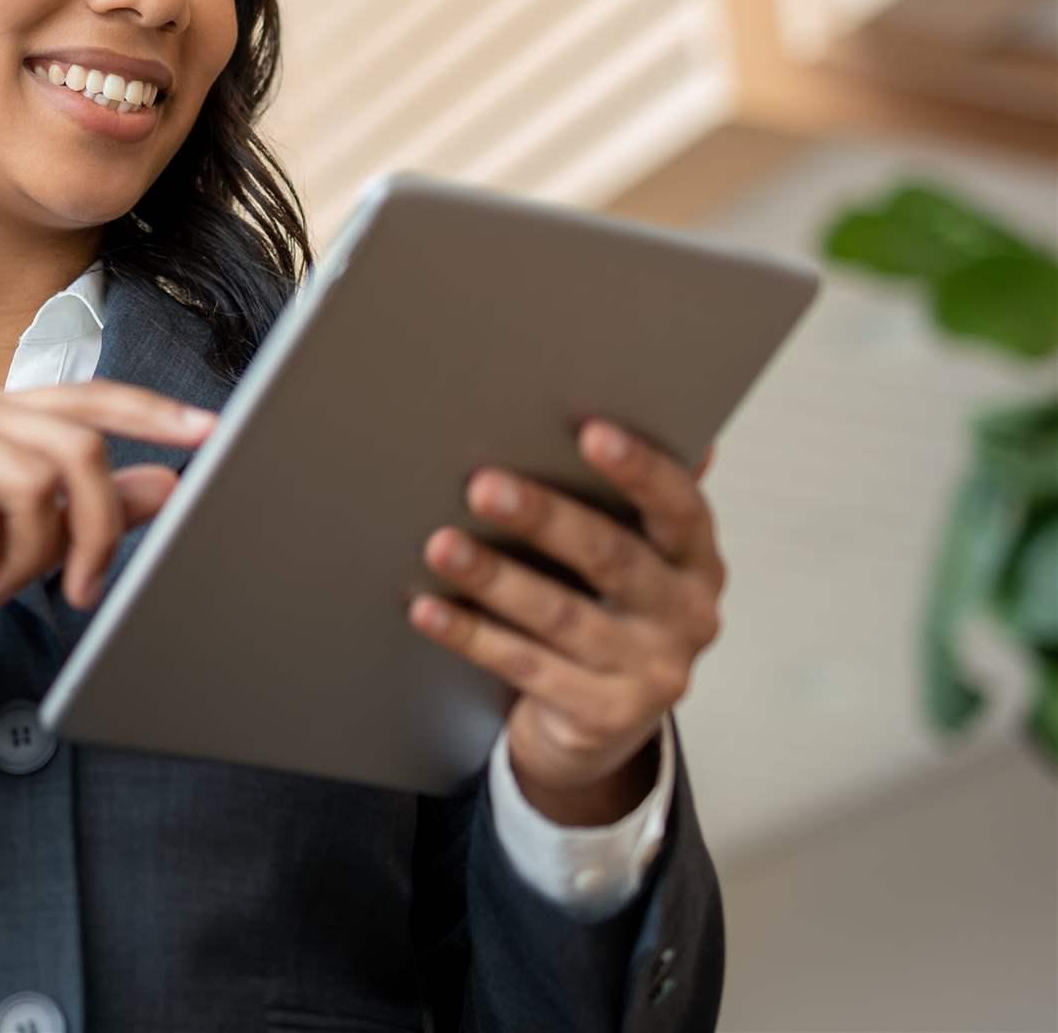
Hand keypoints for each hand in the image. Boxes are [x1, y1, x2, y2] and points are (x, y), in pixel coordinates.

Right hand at [0, 381, 217, 624]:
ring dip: (25, 558)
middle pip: (75, 450)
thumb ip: (97, 506)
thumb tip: (170, 485)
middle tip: (83, 589)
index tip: (208, 431)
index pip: (92, 399)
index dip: (152, 413)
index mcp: (12, 412)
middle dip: (95, 531)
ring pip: (29, 487)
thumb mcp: (40, 539)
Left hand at [406, 418, 724, 821]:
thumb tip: (613, 404)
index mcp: (696, 559)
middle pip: (613, 559)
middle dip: (547, 520)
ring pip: (563, 617)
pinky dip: (472, 636)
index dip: (640, 469)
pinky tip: (427, 610)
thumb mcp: (629, 555)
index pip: (681, 507)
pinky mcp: (605, 716)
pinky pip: (526, 667)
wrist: (601, 719)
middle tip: (483, 486)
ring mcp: (651, 671)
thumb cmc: (605, 606)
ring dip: (496, 579)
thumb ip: (623, 497)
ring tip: (441, 546)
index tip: (590, 431)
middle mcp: (687, 614)